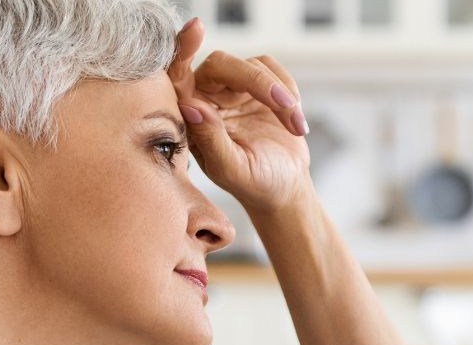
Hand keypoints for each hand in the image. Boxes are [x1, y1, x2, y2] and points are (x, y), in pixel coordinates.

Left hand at [169, 18, 311, 214]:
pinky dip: (289, 90)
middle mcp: (208, 98)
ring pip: (252, 66)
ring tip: (295, 126)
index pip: (177, 76)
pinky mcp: (258, 85)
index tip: (195, 29)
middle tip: (286, 107)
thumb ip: (211, 139)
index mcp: (192, 118)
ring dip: (280, 94)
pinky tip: (294, 120)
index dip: (182, 50)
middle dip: (257, 82)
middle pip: (222, 65)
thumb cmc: (254, 184)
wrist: (284, 188)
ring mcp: (233, 90)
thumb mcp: (232, 169)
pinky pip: (272, 69)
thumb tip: (192, 106)